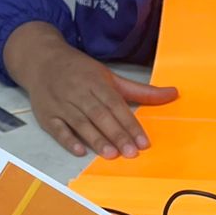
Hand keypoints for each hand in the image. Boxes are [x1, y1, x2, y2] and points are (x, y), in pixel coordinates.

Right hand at [3, 22, 177, 158]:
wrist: (41, 59)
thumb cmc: (80, 71)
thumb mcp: (110, 76)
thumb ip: (140, 90)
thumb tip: (174, 93)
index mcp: (96, 82)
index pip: (116, 105)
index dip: (130, 124)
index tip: (143, 142)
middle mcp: (79, 92)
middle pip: (99, 115)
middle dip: (116, 134)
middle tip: (131, 153)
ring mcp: (61, 103)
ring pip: (80, 123)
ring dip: (95, 139)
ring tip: (111, 155)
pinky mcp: (46, 114)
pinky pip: (57, 128)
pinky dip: (67, 140)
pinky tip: (80, 152)